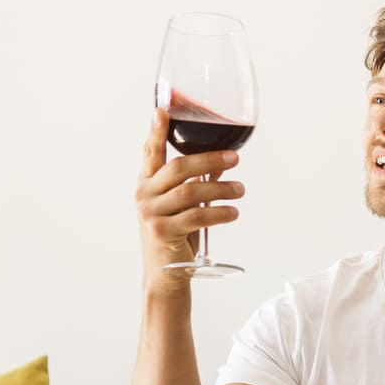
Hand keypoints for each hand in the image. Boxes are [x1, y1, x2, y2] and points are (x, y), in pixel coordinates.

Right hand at [135, 107, 244, 290]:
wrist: (165, 274)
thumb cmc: (175, 235)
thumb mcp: (178, 206)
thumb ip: (190, 183)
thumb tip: (221, 162)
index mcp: (146, 184)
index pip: (150, 152)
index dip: (156, 131)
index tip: (162, 111)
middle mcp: (144, 195)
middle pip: (178, 169)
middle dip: (210, 160)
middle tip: (235, 159)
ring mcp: (151, 214)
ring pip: (190, 192)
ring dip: (221, 189)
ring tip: (241, 190)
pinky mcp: (163, 232)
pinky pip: (197, 216)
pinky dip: (220, 213)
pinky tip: (234, 212)